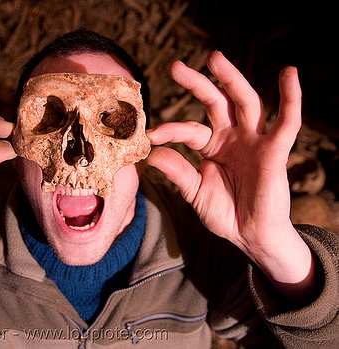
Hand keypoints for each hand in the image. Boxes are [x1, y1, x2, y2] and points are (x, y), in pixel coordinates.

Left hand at [146, 51, 315, 299]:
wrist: (249, 236)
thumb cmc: (224, 213)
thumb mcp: (194, 191)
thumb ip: (176, 170)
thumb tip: (150, 153)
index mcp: (213, 146)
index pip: (189, 130)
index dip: (170, 130)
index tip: (150, 135)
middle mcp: (233, 138)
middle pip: (216, 102)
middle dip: (197, 83)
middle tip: (175, 66)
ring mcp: (254, 141)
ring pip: (245, 102)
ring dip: (232, 79)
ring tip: (214, 58)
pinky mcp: (275, 151)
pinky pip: (287, 122)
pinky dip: (291, 98)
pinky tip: (289, 74)